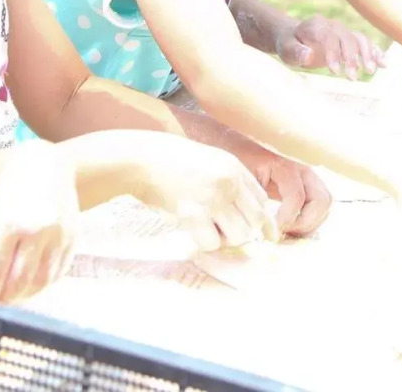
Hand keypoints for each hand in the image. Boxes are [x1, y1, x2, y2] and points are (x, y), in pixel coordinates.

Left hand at [0, 143, 78, 304]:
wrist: (48, 162)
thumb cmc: (14, 185)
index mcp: (10, 225)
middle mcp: (35, 233)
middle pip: (18, 281)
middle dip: (5, 298)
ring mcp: (57, 236)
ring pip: (41, 281)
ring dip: (26, 294)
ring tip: (15, 296)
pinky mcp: (72, 238)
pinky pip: (59, 271)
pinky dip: (45, 283)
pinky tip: (34, 284)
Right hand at [139, 139, 279, 251]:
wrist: (140, 158)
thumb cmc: (169, 161)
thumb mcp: (207, 160)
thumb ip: (227, 181)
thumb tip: (241, 215)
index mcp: (233, 166)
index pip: (262, 200)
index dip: (260, 220)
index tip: (259, 234)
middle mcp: (228, 181)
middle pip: (255, 220)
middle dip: (243, 232)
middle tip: (223, 231)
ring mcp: (213, 197)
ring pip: (239, 235)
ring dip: (223, 239)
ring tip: (206, 229)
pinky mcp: (193, 212)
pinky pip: (212, 243)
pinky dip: (204, 243)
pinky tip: (192, 231)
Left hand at [243, 146, 331, 235]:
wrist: (240, 144)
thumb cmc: (239, 160)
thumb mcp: (243, 178)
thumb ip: (254, 201)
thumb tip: (263, 226)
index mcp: (284, 165)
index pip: (297, 197)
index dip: (287, 219)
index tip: (273, 231)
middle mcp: (302, 169)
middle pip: (322, 200)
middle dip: (306, 222)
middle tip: (286, 232)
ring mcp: (308, 175)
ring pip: (324, 204)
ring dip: (310, 223)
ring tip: (288, 231)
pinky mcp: (307, 183)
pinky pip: (319, 205)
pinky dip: (310, 219)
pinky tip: (291, 225)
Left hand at [277, 16, 385, 79]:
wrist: (294, 36)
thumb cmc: (288, 44)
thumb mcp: (285, 49)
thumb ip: (293, 51)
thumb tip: (307, 54)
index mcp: (316, 25)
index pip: (329, 37)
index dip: (333, 53)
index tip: (335, 72)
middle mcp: (333, 26)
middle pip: (347, 38)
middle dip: (351, 58)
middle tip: (352, 78)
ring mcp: (343, 32)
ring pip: (359, 39)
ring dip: (367, 54)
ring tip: (370, 71)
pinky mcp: (349, 40)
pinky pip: (365, 43)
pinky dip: (375, 52)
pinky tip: (384, 63)